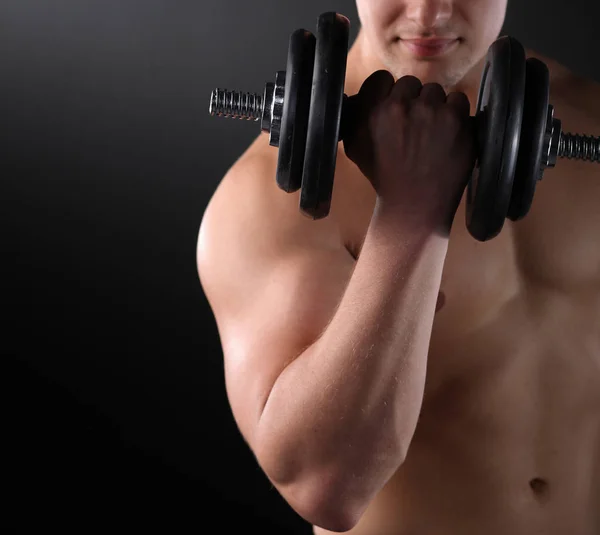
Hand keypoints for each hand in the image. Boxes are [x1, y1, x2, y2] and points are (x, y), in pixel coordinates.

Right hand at [343, 70, 475, 233]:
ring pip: (436, 92)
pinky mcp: (457, 120)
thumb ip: (356, 115)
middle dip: (413, 102)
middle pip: (411, 84)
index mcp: (374, 111)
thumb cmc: (384, 178)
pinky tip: (447, 136)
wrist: (414, 205)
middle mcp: (402, 106)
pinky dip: (455, 116)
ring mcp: (432, 111)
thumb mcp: (355, 147)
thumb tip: (359, 95)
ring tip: (432, 135)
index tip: (395, 112)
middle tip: (415, 128)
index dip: (389, 94)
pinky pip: (459, 101)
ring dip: (435, 108)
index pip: (382, 79)